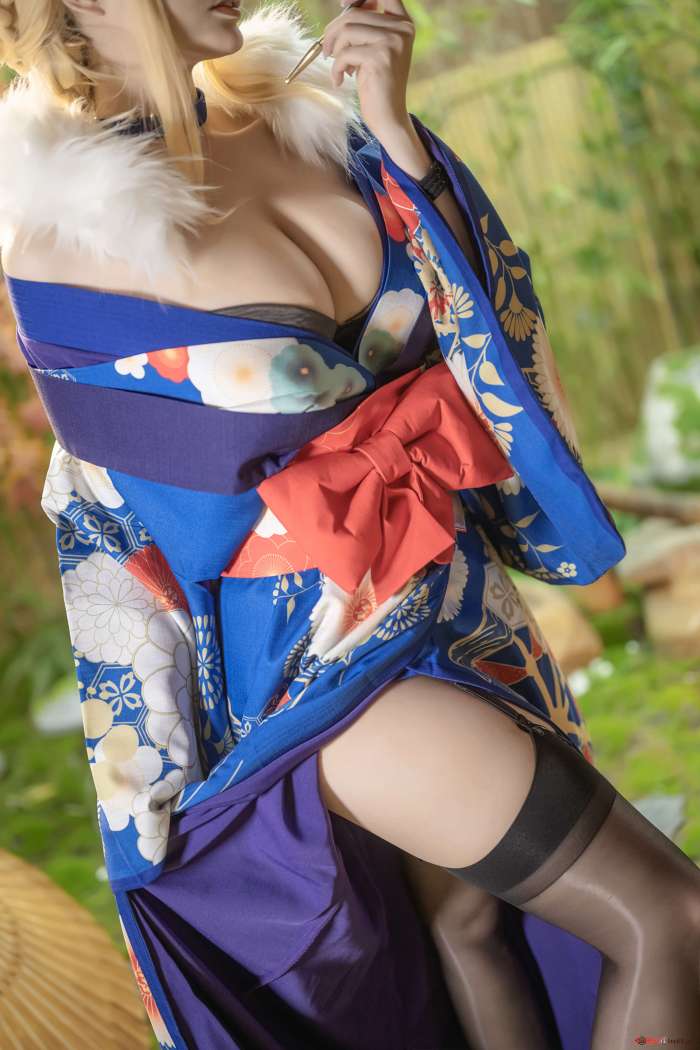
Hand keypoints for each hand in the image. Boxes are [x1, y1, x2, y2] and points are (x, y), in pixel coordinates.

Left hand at [321, 0, 415, 142]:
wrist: (389, 116)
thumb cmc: (378, 83)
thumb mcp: (375, 49)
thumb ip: (367, 26)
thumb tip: (346, 5)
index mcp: (403, 23)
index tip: (343, 5)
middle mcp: (401, 29)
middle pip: (354, 14)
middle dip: (333, 30)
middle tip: (327, 49)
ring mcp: (393, 42)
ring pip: (347, 30)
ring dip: (334, 49)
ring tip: (337, 65)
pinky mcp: (380, 58)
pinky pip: (345, 53)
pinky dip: (336, 67)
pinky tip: (339, 80)